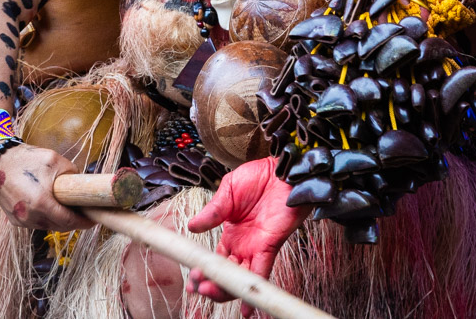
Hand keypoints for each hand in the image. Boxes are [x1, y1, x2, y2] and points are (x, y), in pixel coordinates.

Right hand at [0, 142, 91, 231]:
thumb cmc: (27, 159)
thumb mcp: (55, 160)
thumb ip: (72, 174)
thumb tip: (82, 185)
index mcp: (41, 202)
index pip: (69, 221)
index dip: (84, 222)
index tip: (93, 219)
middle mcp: (30, 215)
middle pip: (59, 226)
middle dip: (73, 222)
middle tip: (83, 212)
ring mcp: (20, 219)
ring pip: (47, 226)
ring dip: (59, 220)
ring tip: (68, 208)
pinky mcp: (14, 219)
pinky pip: (35, 223)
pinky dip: (45, 218)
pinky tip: (50, 207)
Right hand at [186, 157, 306, 309]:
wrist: (283, 171)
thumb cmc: (259, 177)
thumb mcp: (228, 191)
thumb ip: (212, 212)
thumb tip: (191, 227)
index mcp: (231, 233)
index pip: (215, 260)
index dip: (203, 272)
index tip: (191, 279)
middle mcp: (243, 246)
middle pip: (226, 274)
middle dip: (210, 285)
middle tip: (197, 288)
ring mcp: (256, 248)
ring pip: (240, 278)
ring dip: (225, 289)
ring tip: (209, 291)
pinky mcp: (269, 247)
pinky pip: (260, 273)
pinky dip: (252, 290)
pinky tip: (245, 307)